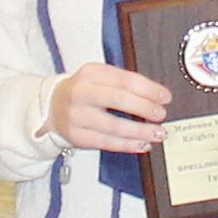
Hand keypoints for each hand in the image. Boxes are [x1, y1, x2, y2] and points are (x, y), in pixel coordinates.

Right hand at [45, 63, 172, 153]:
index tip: (165, 97)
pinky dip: (127, 145)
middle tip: (162, 114)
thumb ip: (124, 84)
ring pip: (114, 126)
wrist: (51, 106)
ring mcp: (77, 116)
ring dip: (140, 131)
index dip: (148, 89)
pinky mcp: (77, 136)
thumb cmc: (84, 91)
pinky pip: (106, 142)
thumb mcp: (99, 78)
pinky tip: (142, 144)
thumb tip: (156, 97)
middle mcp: (81, 92)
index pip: (125, 80)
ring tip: (158, 133)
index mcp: (91, 73)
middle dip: (145, 108)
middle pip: (119, 100)